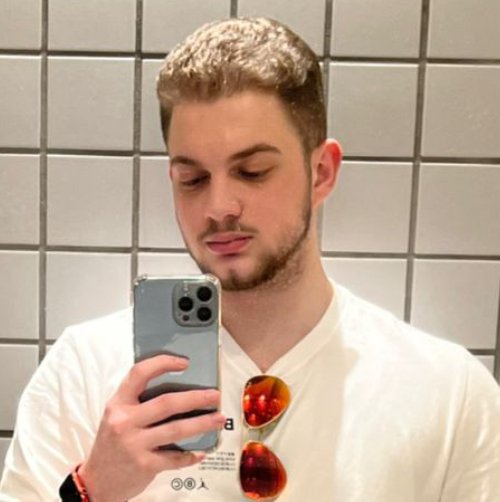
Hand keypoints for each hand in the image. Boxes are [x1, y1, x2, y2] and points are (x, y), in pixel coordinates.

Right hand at [78, 355, 224, 501]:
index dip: (162, 363)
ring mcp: (134, 444)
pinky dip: (190, 455)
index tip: (184, 362)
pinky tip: (202, 451)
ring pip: (176, 429)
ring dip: (202, 424)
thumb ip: (138, 401)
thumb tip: (178, 385)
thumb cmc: (113, 442)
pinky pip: (174, 458)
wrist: (97, 481)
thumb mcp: (117, 416)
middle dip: (196, 398)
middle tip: (215, 395)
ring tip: (219, 419)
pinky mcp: (144, 465)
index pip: (139, 374)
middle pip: (167, 403)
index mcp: (118, 403)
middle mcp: (124, 421)